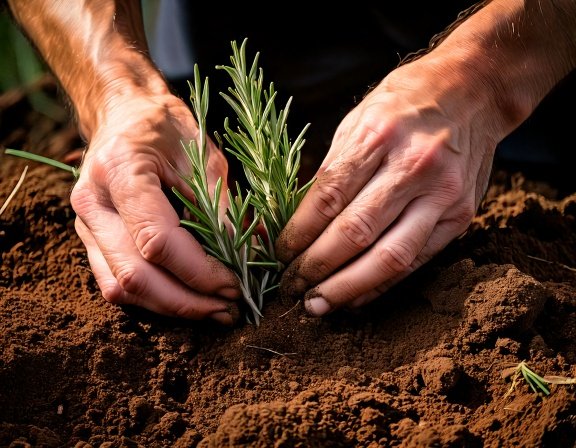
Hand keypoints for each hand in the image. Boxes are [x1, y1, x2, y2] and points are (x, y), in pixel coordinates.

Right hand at [70, 94, 240, 323]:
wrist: (125, 113)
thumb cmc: (167, 127)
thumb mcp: (204, 156)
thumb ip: (220, 208)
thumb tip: (246, 258)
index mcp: (120, 170)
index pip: (157, 240)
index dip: (200, 271)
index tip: (236, 283)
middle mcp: (92, 202)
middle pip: (135, 275)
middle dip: (187, 301)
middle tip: (229, 308)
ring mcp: (85, 224)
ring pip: (121, 289)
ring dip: (171, 307)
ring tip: (213, 310)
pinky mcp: (91, 239)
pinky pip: (115, 283)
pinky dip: (153, 298)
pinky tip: (186, 299)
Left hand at [276, 59, 497, 315]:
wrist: (473, 91)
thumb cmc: (404, 103)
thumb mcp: (357, 121)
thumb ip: (330, 172)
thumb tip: (293, 221)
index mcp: (379, 135)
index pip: (328, 197)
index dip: (297, 234)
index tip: (276, 255)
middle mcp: (414, 166)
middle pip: (356, 232)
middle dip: (316, 267)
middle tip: (289, 287)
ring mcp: (443, 195)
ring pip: (390, 257)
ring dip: (347, 288)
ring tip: (317, 305)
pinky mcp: (461, 216)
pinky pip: (416, 261)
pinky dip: (381, 285)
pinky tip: (355, 297)